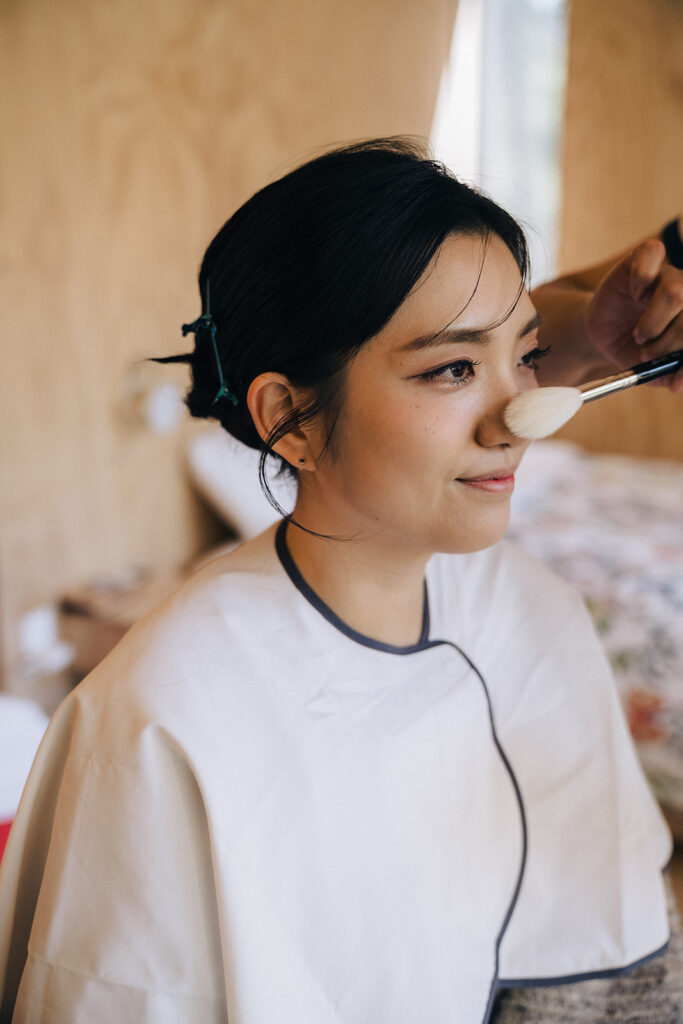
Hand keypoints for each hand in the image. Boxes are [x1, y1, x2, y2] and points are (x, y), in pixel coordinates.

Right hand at [584, 238, 682, 391]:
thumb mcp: (652, 369)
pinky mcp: (641, 258)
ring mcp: (667, 273)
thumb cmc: (632, 349)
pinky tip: (634, 294)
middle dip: (671, 343)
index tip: (676, 381)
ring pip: (676, 292)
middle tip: (650, 355)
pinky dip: (641, 278)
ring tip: (641, 336)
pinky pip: (652, 253)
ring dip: (654, 324)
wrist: (601, 335)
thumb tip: (677, 382)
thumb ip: (669, 374)